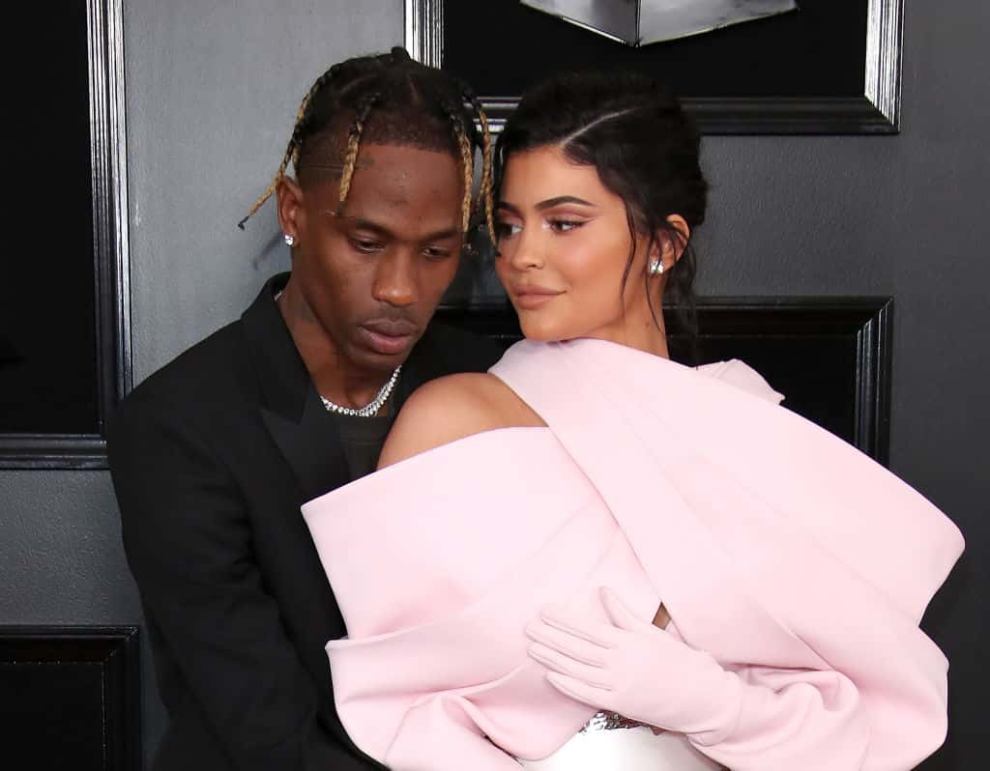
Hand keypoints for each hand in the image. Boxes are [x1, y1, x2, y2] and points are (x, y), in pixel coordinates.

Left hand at [525, 587, 742, 743]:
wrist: (703, 697)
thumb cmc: (681, 662)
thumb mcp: (653, 633)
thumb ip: (624, 614)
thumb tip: (603, 591)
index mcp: (629, 642)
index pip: (588, 628)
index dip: (564, 619)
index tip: (545, 610)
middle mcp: (620, 664)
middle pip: (577, 648)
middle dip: (550, 636)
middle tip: (529, 626)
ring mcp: (619, 686)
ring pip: (578, 670)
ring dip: (553, 658)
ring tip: (533, 647)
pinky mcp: (620, 705)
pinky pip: (587, 694)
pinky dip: (568, 685)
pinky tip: (551, 675)